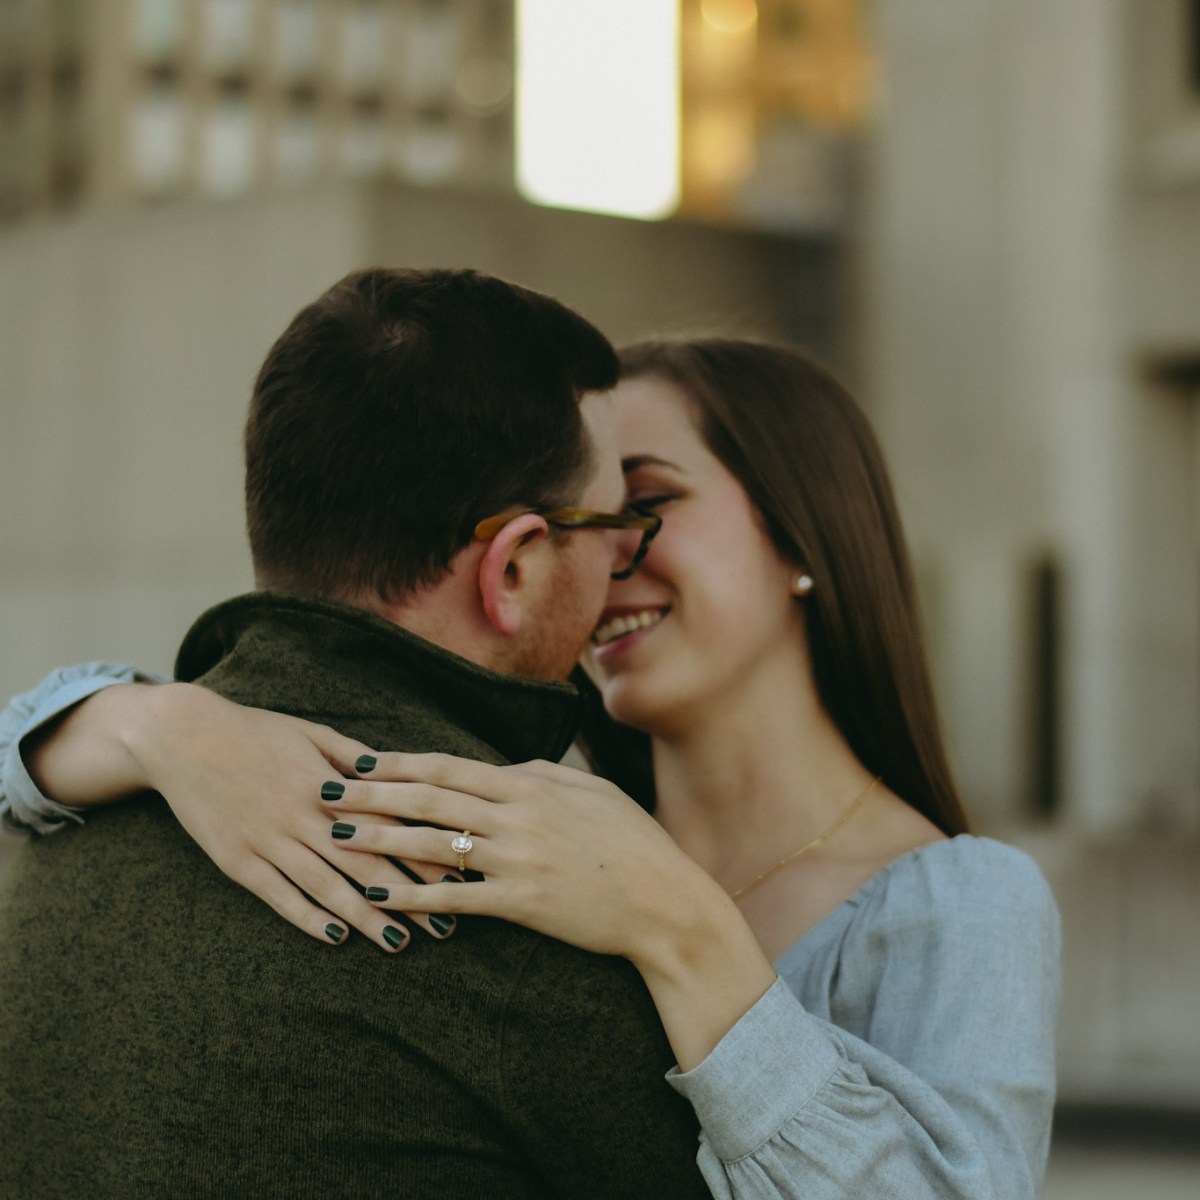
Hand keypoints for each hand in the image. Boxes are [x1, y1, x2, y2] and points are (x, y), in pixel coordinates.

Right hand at [116, 684, 460, 949]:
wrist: (183, 736)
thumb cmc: (256, 730)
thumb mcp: (313, 733)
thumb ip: (355, 758)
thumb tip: (395, 775)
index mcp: (328, 785)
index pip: (388, 827)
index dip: (424, 855)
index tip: (459, 877)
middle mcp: (302, 816)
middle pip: (364, 865)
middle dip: (408, 898)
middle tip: (444, 927)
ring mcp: (268, 840)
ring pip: (326, 887)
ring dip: (365, 918)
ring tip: (398, 943)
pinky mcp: (237, 859)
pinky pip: (278, 895)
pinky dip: (307, 917)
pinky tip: (336, 937)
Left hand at [324, 752, 778, 1068]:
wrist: (663, 901)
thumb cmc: (632, 841)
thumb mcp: (592, 791)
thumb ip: (544, 774)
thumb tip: (505, 767)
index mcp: (531, 783)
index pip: (451, 766)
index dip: (401, 763)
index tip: (361, 760)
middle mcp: (517, 814)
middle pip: (430, 798)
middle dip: (374, 794)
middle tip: (327, 792)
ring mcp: (517, 857)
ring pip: (434, 843)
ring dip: (382, 840)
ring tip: (339, 839)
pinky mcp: (520, 900)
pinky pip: (456, 897)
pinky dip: (414, 896)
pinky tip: (381, 897)